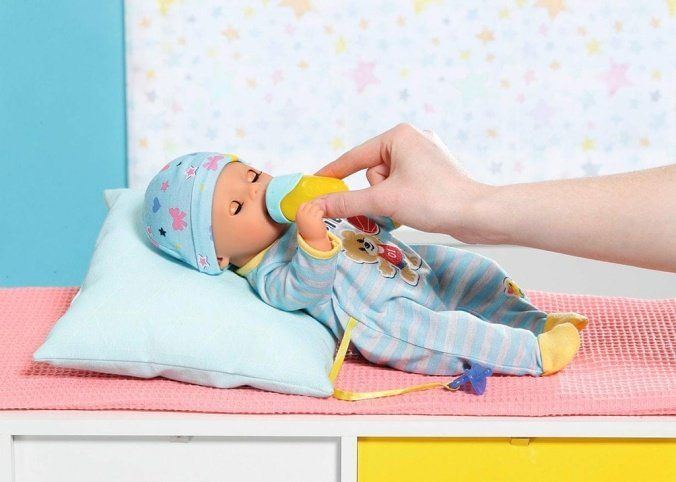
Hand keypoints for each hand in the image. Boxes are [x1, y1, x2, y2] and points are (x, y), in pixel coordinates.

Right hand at [296, 201, 331, 250]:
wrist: (313, 239)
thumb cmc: (308, 230)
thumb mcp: (302, 220)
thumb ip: (304, 213)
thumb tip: (309, 204)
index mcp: (298, 215)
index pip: (303, 204)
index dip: (309, 206)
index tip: (311, 211)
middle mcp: (303, 215)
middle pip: (310, 204)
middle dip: (314, 208)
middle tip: (316, 214)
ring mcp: (309, 216)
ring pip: (316, 207)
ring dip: (318, 211)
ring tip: (318, 216)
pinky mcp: (316, 219)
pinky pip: (320, 211)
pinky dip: (322, 214)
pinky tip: (320, 219)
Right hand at [313, 123, 490, 240]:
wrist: (477, 214)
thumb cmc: (434, 200)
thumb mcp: (384, 200)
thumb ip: (347, 202)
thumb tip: (316, 206)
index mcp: (399, 135)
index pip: (354, 156)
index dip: (332, 172)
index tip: (313, 182)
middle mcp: (413, 138)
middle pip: (373, 171)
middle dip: (378, 192)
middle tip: (394, 203)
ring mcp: (425, 153)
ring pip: (388, 181)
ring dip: (391, 197)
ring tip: (412, 206)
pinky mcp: (434, 170)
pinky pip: (403, 184)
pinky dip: (403, 198)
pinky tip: (419, 206)